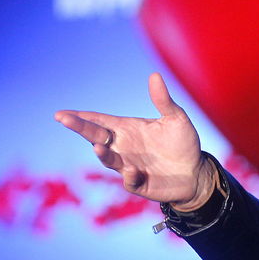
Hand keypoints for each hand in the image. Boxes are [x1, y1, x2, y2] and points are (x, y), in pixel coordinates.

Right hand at [54, 72, 214, 208]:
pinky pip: (129, 181)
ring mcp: (129, 166)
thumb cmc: (183, 143)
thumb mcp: (176, 119)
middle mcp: (123, 147)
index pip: (99, 121)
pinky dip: (129, 176)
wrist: (197, 173)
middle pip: (95, 137)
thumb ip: (163, 101)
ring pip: (108, 159)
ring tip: (98, 146)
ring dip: (103, 154)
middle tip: (64, 119)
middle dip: (80, 128)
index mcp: (127, 129)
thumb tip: (154, 75)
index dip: (81, 117)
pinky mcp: (139, 184)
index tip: (61, 113)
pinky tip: (133, 170)